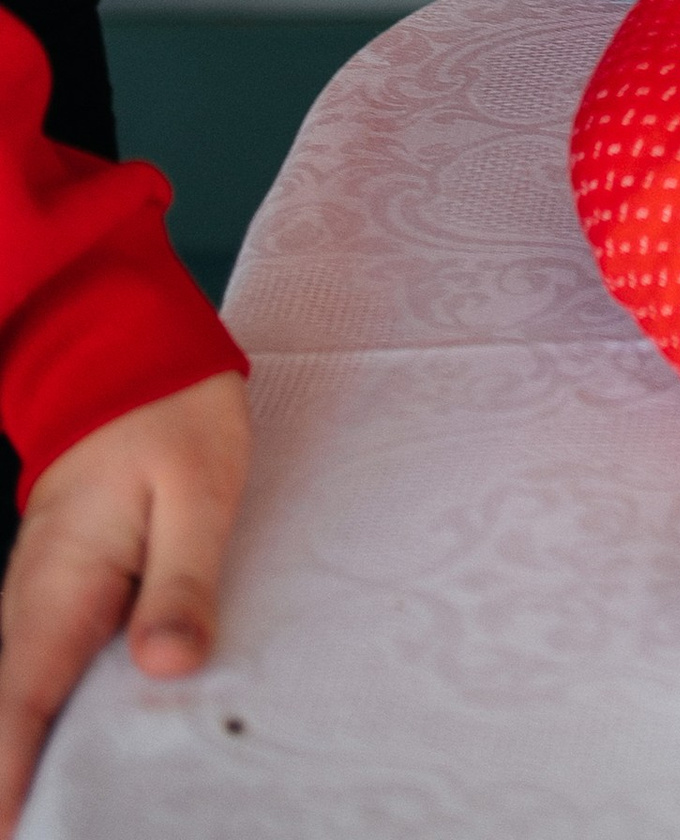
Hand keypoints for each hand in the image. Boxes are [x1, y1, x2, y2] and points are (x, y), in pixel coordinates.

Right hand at [0, 371, 249, 829]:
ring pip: (31, 703)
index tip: (12, 835)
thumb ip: (182, 581)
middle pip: (15, 724)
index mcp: (58, 590)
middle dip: (33, 787)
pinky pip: (54, 673)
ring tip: (101, 810)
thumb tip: (167, 666)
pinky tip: (108, 754)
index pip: (16, 712)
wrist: (128, 349)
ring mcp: (42, 603)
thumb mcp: (199, 491)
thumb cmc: (169, 414)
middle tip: (81, 827)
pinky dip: (67, 717)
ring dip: (51, 758)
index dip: (7, 785)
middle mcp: (33, 606)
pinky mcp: (64, 596)